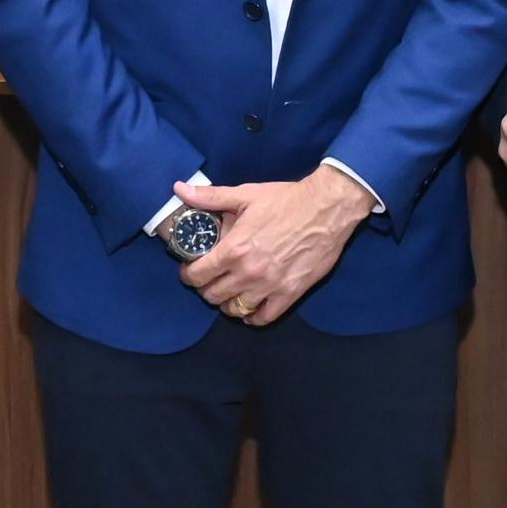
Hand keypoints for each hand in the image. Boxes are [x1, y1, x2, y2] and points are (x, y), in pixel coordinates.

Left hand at [176, 170, 370, 326]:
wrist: (327, 209)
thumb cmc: (286, 200)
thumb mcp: (245, 195)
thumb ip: (210, 197)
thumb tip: (179, 189)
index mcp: (234, 249)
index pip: (198, 275)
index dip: (188, 275)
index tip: (191, 270)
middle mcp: (248, 272)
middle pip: (213, 296)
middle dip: (206, 289)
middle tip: (210, 279)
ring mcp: (269, 286)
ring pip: (235, 310)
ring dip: (227, 304)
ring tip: (229, 293)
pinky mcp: (289, 294)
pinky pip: (264, 318)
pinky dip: (253, 317)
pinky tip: (250, 308)